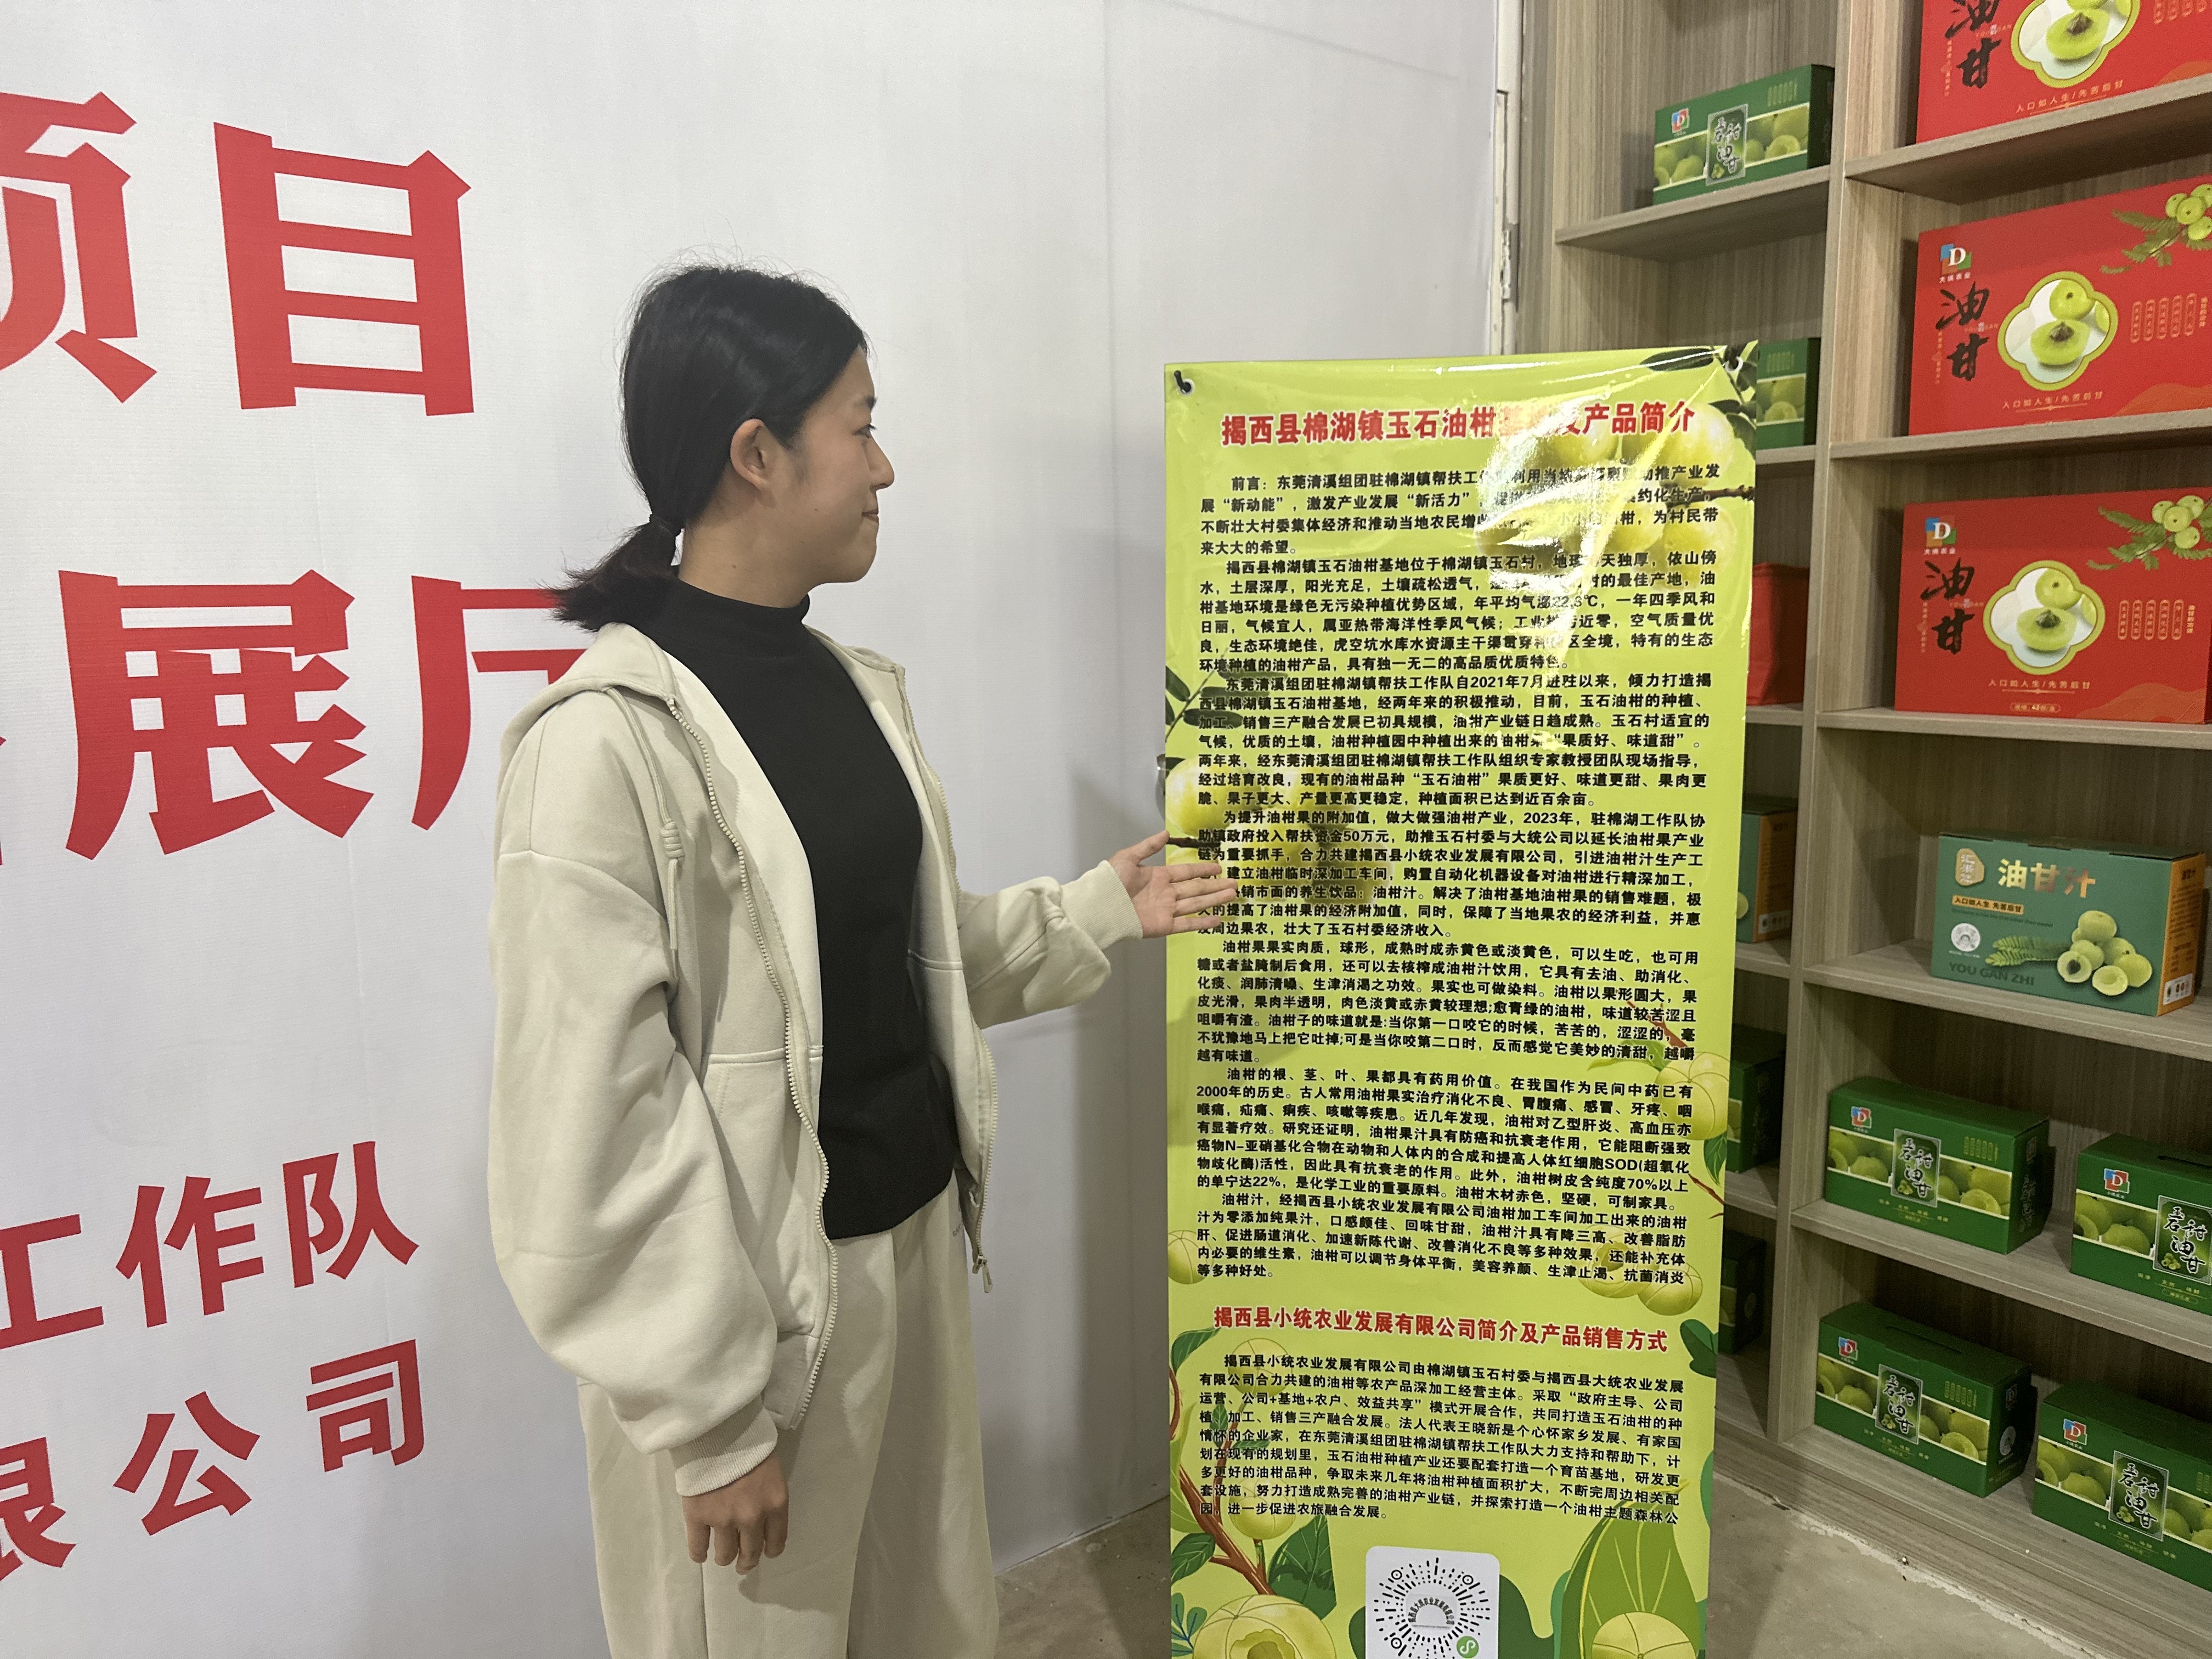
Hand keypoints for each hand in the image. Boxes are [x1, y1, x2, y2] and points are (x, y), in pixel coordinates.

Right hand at [682, 1453, 788, 1572]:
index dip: (768, 1551)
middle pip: (750, 1554)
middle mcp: (752, 1518)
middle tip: (742, 1563)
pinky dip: (699, 1554)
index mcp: (775, 1505)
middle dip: (747, 1562)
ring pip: (725, 1555)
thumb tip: (763, 1523)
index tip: (762, 1551)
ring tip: (722, 1556)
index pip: (776, 1543)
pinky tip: (700, 1554)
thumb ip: (770, 1501)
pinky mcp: (697, 1517)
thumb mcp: (772, 1473)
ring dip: (724, 1558)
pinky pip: (697, 1548)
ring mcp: (723, 1520)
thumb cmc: (750, 1445)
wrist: (719, 1430)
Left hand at [1111, 831, 1236, 937]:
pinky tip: (1218, 919)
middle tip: (1234, 882)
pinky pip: (1187, 924)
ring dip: (1214, 899)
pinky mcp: (1164, 926)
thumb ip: (1148, 846)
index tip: (1218, 867)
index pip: (1186, 872)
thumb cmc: (1109, 882)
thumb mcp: (1128, 857)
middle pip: (1196, 888)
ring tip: (1232, 894)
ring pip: (1196, 903)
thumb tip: (1165, 834)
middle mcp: (1165, 893)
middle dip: (1215, 885)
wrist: (1100, 906)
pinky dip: (1203, 922)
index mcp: (1158, 877)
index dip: (1202, 869)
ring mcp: (1166, 910)